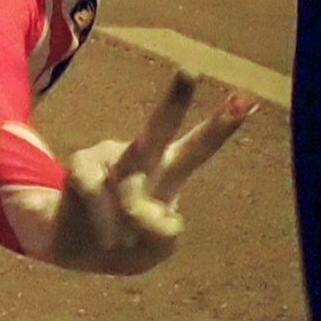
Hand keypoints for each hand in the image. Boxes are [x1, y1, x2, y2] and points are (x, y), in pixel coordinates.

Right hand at [48, 73, 256, 275]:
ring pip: (126, 162)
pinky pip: (101, 200)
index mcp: (169, 171)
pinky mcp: (82, 167)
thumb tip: (137, 210)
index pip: (198, 147)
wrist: (74, 245)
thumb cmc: (126, 240)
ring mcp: (110, 159)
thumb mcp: (156, 250)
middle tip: (190, 70)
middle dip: (174, 102)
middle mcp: (143, 158)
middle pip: (160, 129)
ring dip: (131, 193)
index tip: (246, 99)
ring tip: (123, 232)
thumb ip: (161, 236)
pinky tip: (104, 236)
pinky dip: (105, 225)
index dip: (222, 125)